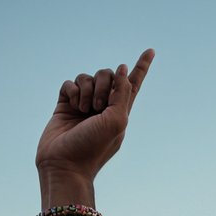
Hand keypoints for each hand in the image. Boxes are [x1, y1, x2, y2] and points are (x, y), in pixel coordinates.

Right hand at [36, 49, 154, 185]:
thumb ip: (123, 93)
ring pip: (87, 77)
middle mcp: (103, 106)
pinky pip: (70, 83)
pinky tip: (72, 106)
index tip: (150, 50)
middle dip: (104, 84)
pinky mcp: (65, 104)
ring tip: (83, 111)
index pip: (133, 84)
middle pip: (108, 75)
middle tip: (98, 107)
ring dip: (87, 91)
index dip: (142, 67)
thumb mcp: (117, 120)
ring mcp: (83, 104)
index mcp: (121, 111)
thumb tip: (123, 68)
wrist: (65, 164)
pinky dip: (72, 91)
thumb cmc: (94, 147)